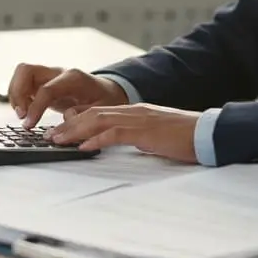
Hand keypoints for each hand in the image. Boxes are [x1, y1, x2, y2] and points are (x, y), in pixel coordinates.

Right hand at [9, 64, 128, 127]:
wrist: (108, 92)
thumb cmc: (105, 100)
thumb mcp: (102, 110)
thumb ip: (84, 114)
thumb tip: (67, 117)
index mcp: (73, 78)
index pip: (46, 89)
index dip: (35, 107)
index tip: (28, 124)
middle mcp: (58, 73)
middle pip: (26, 70)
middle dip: (17, 93)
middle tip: (22, 116)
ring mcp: (49, 76)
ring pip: (21, 75)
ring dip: (15, 95)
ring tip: (23, 115)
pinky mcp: (43, 83)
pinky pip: (23, 84)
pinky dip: (19, 97)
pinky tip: (27, 112)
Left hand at [48, 104, 199, 163]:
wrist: (207, 133)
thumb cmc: (185, 137)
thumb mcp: (155, 135)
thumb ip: (138, 136)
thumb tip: (124, 142)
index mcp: (135, 111)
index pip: (100, 111)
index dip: (78, 119)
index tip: (61, 129)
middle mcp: (133, 111)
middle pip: (93, 113)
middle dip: (69, 125)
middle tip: (50, 136)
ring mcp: (139, 119)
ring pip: (98, 120)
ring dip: (75, 131)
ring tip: (57, 141)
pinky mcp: (145, 131)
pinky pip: (115, 134)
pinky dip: (97, 139)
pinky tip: (84, 147)